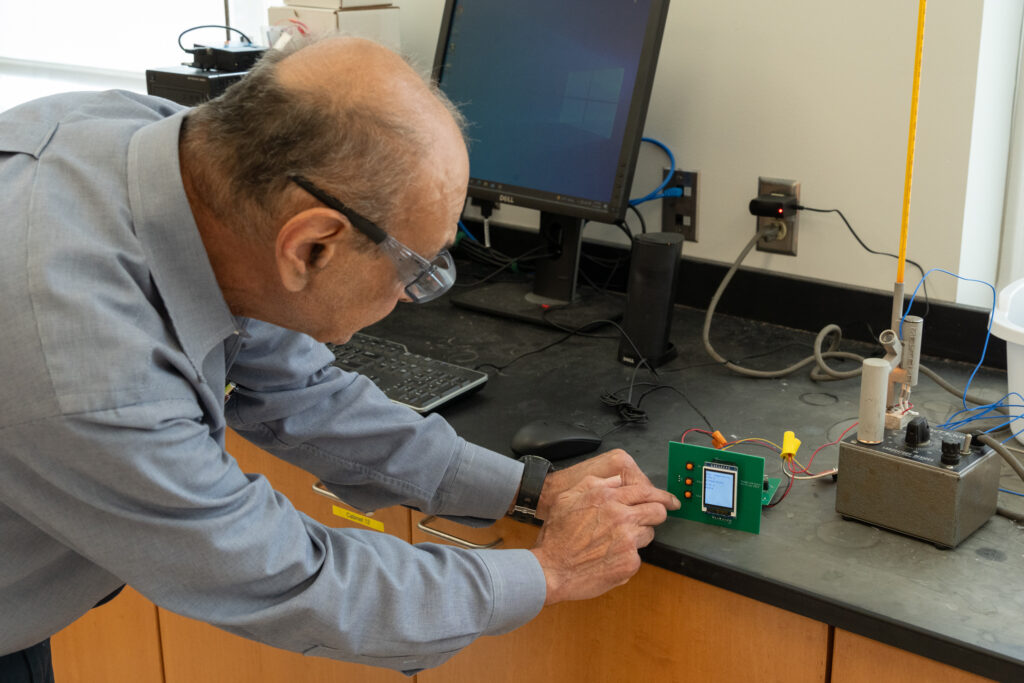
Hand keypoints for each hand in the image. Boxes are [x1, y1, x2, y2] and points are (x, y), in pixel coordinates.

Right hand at [529, 455, 679, 604]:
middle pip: (657, 511)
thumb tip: (615, 480)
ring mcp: (627, 540)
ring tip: (615, 542)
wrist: (551, 569)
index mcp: (607, 498)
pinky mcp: (629, 562)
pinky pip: (638, 556)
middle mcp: (620, 516)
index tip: (671, 500)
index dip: (662, 496)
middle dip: (656, 514)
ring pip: (649, 534)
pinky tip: (608, 558)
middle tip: (647, 520)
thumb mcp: (568, 497)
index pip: (646, 491)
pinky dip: (626, 557)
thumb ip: (594, 484)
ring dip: (638, 536)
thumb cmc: (556, 536)